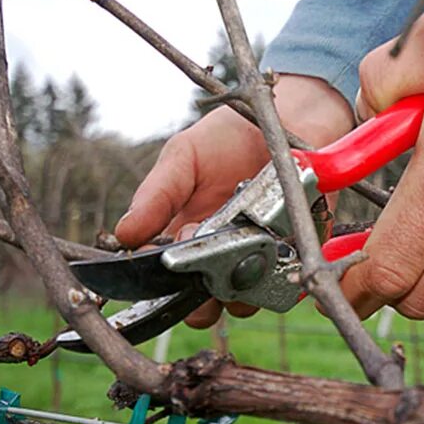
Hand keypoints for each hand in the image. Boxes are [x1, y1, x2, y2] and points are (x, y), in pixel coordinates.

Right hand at [115, 74, 353, 326]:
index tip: (166, 262)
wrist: (288, 118)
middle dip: (202, 299)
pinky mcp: (299, 254)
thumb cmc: (229, 138)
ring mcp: (260, 260)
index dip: (164, 284)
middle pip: (205, 305)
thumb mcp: (183, 157)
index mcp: (186, 239)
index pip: (167, 284)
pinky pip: (290, 284)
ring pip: (246, 302)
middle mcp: (221, 257)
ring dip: (243, 286)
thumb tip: (123, 233)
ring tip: (249, 245)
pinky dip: (284, 271)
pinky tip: (281, 240)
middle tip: (209, 263)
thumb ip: (158, 195)